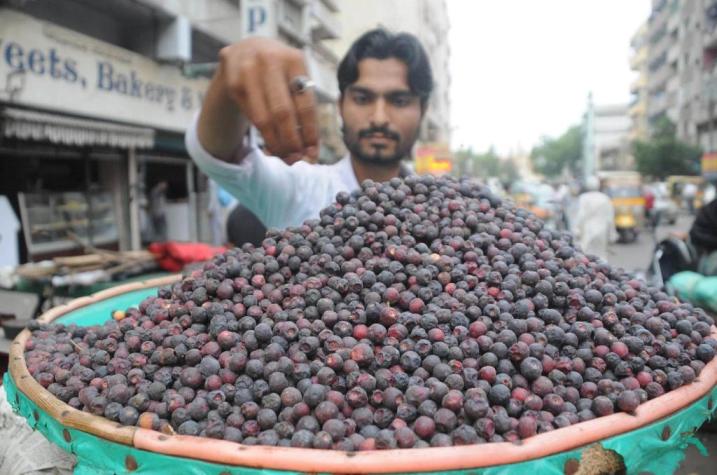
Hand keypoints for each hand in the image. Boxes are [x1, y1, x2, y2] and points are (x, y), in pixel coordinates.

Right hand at [218, 38, 318, 162]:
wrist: (246, 50)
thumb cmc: (279, 72)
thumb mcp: (295, 79)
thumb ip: (304, 112)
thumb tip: (310, 154)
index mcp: (295, 59)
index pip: (306, 104)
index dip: (310, 133)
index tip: (313, 155)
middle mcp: (271, 61)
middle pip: (283, 113)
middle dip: (291, 142)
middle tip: (296, 160)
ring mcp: (248, 70)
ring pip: (264, 118)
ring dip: (276, 144)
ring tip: (285, 158)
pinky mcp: (232, 82)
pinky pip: (251, 117)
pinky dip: (263, 135)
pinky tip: (271, 145)